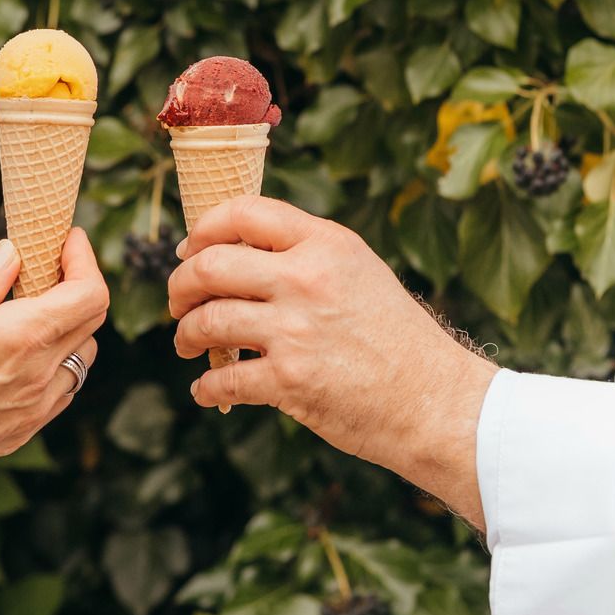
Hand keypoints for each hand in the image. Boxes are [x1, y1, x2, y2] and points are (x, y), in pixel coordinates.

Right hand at [0, 229, 109, 511]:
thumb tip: (12, 252)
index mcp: (23, 337)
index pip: (90, 292)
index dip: (85, 259)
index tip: (66, 239)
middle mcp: (42, 373)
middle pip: (92, 319)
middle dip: (77, 283)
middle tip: (44, 265)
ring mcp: (38, 406)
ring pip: (82, 354)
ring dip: (69, 324)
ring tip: (29, 310)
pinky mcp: (27, 428)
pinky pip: (63, 386)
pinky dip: (57, 360)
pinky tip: (21, 354)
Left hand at [168, 197, 497, 525]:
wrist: (436, 402)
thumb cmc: (400, 341)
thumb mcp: (361, 274)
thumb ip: (308, 257)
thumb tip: (239, 255)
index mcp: (327, 244)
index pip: (245, 213)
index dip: (204, 229)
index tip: (190, 250)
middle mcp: (308, 279)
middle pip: (210, 265)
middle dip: (180, 285)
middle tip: (178, 302)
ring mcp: (296, 330)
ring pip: (207, 321)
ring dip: (187, 335)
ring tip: (187, 344)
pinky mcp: (290, 380)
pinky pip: (223, 378)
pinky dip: (205, 387)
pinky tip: (206, 390)